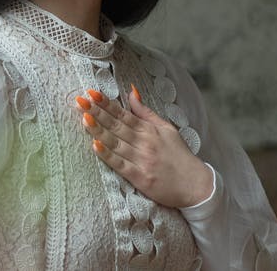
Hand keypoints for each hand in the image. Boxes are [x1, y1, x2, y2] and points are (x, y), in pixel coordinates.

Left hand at [75, 86, 212, 208]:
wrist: (196, 185)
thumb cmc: (180, 156)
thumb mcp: (166, 129)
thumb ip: (146, 112)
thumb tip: (131, 91)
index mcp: (149, 130)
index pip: (124, 113)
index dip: (106, 103)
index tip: (91, 93)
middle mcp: (145, 142)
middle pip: (116, 125)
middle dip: (97, 112)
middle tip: (80, 100)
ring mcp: (142, 159)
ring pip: (115, 142)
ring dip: (98, 129)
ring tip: (84, 117)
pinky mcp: (140, 177)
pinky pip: (120, 164)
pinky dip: (108, 155)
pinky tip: (96, 145)